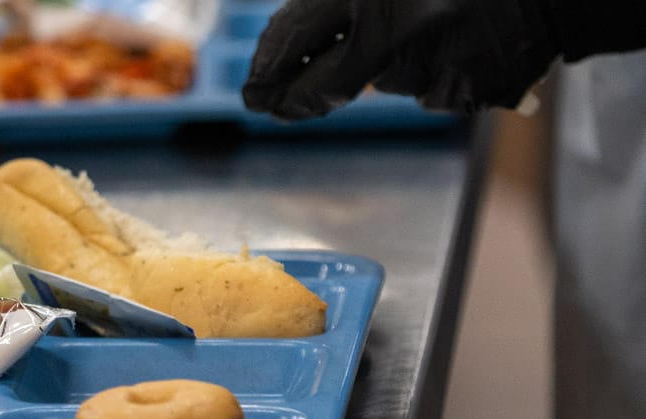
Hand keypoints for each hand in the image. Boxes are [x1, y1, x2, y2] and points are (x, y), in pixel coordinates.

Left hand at [241, 0, 560, 119]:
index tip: (254, 88)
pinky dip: (438, 77)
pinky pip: (429, 94)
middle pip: (323, 86)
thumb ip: (344, 7)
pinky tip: (463, 47)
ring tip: (434, 29)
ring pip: (383, 84)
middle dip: (296, 101)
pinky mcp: (465, 92)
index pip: (294, 33)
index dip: (269, 66)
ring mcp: (431, 64)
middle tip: (276, 108)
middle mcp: (394, 26)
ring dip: (393, 66)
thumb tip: (284, 53)